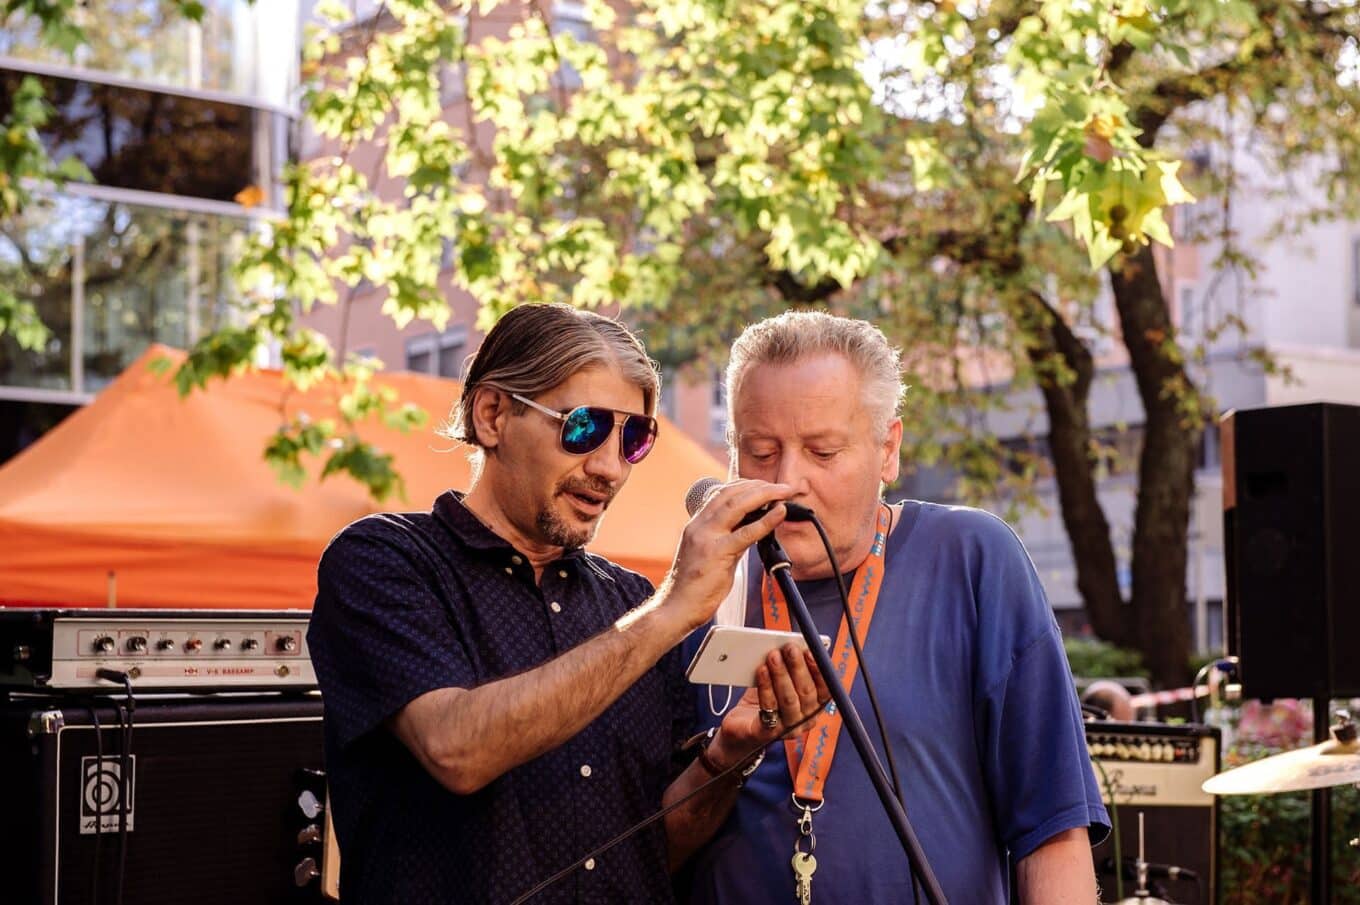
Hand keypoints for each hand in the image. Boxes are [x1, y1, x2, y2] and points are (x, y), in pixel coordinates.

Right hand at [663, 480, 792, 629]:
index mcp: (697, 524)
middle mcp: (699, 526)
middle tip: (783, 486)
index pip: (721, 493)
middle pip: (731, 493)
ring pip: (737, 505)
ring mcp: (706, 537)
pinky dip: (766, 520)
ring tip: (784, 492)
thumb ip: (729, 538)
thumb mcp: (710, 554)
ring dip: (765, 494)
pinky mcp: (716, 553)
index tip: (765, 485)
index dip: (746, 485)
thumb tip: (752, 527)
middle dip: (759, 486)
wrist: (677, 607)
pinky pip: (746, 533)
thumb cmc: (694, 586)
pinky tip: (779, 512)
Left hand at [710, 644, 829, 770]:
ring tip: (773, 656)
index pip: (826, 689)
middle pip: (806, 693)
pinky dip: (765, 686)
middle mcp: (804, 720)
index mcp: (814, 706)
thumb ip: (788, 667)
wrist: (741, 728)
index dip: (819, 670)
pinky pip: (768, 708)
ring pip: (789, 699)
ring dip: (781, 675)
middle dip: (798, 667)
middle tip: (789, 648)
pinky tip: (761, 671)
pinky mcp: (766, 733)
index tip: (810, 651)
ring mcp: (787, 729)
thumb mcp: (780, 681)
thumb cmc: (765, 701)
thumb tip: (790, 645)